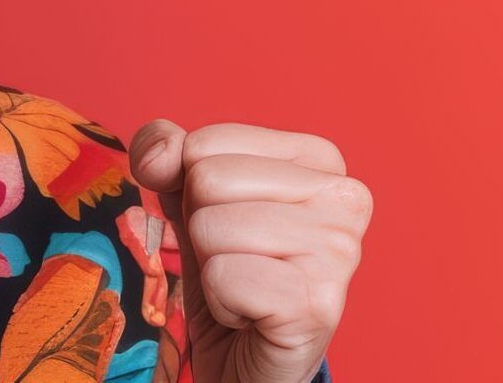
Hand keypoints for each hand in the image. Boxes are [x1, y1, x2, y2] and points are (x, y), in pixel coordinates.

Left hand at [127, 119, 369, 382]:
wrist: (250, 366)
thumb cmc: (232, 277)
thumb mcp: (192, 203)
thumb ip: (168, 158)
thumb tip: (157, 152)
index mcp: (320, 160)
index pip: (208, 142)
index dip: (195, 190)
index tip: (233, 228)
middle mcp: (345, 198)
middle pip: (208, 180)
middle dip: (203, 230)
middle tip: (239, 263)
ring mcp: (339, 251)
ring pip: (211, 228)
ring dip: (212, 269)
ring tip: (247, 289)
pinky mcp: (318, 303)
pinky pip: (222, 278)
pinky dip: (221, 304)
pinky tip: (253, 316)